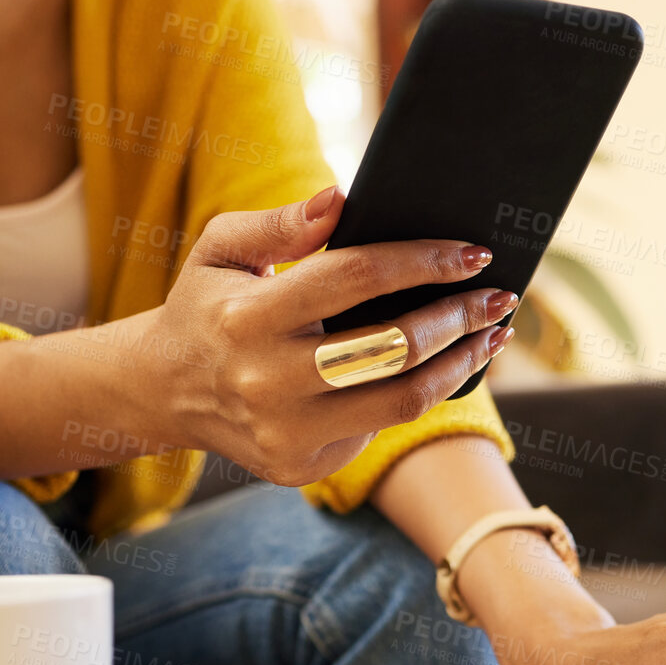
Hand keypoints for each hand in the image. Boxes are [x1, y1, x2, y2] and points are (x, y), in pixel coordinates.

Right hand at [150, 185, 517, 485]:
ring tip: (492, 334)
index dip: (423, 261)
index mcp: (246, 318)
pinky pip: (383, 426)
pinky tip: (446, 365)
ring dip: (461, 363)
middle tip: (500, 295)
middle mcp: (265, 381)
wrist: (165, 391)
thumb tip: (341, 198)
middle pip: (394, 346)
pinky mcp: (302, 466)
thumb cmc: (209, 306)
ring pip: (404, 399)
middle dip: (460, 316)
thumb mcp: (221, 250)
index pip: (355, 278)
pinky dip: (422, 392)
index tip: (472, 252)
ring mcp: (286, 432)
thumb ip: (279, 224)